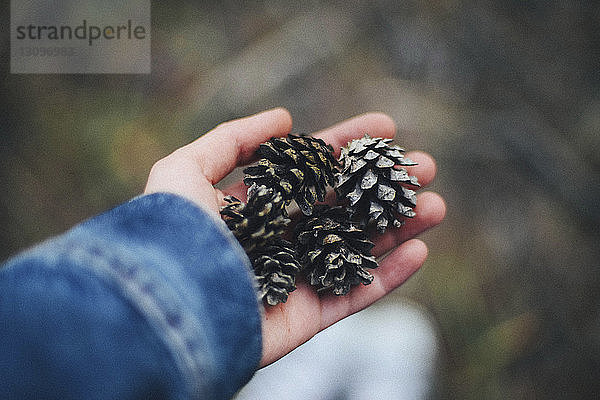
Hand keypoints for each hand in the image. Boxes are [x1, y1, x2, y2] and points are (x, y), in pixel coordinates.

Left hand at [144, 108, 445, 366]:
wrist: (164, 308)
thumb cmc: (172, 235)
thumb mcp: (185, 169)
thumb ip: (233, 139)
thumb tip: (285, 119)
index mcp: (258, 204)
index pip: (312, 168)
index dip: (349, 147)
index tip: (386, 128)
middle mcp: (281, 238)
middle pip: (345, 206)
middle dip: (384, 185)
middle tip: (425, 166)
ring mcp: (297, 277)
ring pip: (359, 248)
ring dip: (399, 226)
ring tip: (436, 204)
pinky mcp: (306, 317)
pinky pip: (356, 294)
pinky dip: (389, 276)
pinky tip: (420, 250)